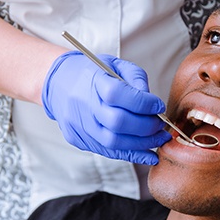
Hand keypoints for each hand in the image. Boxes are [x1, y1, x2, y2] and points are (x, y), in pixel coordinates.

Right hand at [42, 51, 171, 164]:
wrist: (58, 83)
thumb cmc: (93, 73)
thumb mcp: (115, 65)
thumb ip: (136, 79)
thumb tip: (153, 103)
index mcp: (92, 80)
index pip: (118, 94)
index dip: (144, 103)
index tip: (159, 106)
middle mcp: (83, 104)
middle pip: (117, 122)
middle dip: (146, 127)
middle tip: (161, 125)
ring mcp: (78, 125)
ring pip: (114, 142)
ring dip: (143, 144)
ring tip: (159, 139)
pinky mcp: (78, 139)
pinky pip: (108, 152)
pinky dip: (132, 155)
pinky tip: (149, 154)